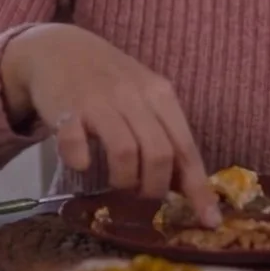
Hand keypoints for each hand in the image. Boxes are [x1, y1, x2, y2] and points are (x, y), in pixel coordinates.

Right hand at [1, 24, 220, 226]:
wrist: (60, 49)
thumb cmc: (110, 80)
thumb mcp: (144, 97)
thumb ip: (164, 133)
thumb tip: (187, 185)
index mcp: (160, 94)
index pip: (186, 147)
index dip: (198, 188)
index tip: (209, 221)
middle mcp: (134, 96)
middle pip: (159, 155)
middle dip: (154, 188)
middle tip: (143, 195)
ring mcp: (100, 101)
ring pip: (125, 153)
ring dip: (123, 180)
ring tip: (117, 181)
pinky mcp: (67, 108)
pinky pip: (76, 143)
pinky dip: (80, 160)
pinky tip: (80, 163)